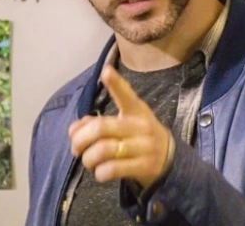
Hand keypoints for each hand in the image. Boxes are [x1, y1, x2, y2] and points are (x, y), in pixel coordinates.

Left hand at [68, 64, 171, 187]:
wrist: (169, 160)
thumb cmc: (140, 137)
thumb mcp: (126, 123)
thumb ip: (99, 122)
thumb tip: (74, 129)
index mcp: (136, 111)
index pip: (126, 95)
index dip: (116, 83)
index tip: (106, 71)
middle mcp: (140, 127)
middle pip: (101, 128)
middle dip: (80, 139)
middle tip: (75, 148)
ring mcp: (143, 147)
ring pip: (103, 150)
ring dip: (88, 159)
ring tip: (88, 161)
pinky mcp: (143, 167)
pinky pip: (112, 169)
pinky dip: (99, 173)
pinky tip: (100, 172)